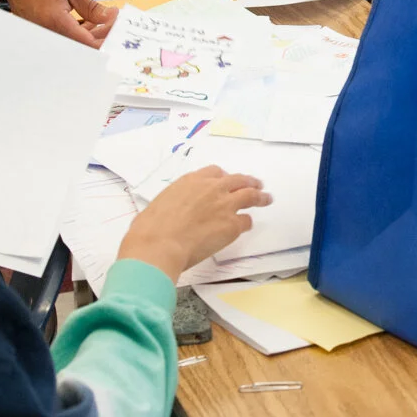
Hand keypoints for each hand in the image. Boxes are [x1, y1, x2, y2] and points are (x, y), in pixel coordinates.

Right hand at [0, 0, 113, 45]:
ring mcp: (41, 33)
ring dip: (90, 33)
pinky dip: (77, 30)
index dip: (106, 38)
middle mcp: (47, 33)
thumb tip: (108, 18)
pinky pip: (62, 37)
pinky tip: (86, 19)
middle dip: (100, 35)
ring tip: (101, 16)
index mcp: (55, 22)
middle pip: (81, 46)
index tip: (117, 27)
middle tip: (112, 19)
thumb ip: (90, 7)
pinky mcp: (40, 31)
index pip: (88, 44)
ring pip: (72, 43)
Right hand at [118, 166, 272, 281]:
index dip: (222, 177)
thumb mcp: (160, 204)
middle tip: (256, 184)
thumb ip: (175, 203)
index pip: (214, 172)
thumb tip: (175, 213)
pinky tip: (246, 226)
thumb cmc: (150, 228)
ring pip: (250, 195)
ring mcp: (224, 205)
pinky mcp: (232, 225)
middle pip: (237, 180)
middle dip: (248, 182)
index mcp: (191, 181)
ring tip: (266, 198)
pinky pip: (246, 221)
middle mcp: (211, 188)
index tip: (225, 181)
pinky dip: (247, 223)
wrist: (159, 244)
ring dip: (259, 196)